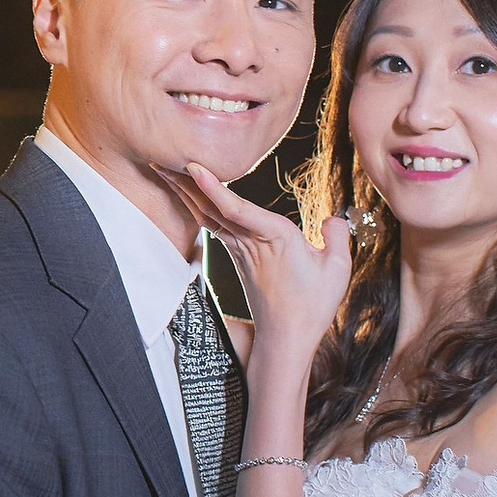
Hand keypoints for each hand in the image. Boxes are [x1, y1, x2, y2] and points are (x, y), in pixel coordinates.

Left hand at [157, 162, 351, 366]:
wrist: (286, 338)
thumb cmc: (312, 305)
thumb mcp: (338, 269)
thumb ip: (337, 236)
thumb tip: (332, 218)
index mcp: (274, 236)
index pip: (235, 207)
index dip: (212, 185)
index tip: (191, 166)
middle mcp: (251, 240)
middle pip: (211, 206)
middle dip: (184, 181)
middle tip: (159, 158)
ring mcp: (240, 249)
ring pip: (208, 214)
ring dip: (186, 192)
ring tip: (163, 170)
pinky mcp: (238, 257)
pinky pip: (214, 226)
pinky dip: (200, 207)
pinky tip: (189, 197)